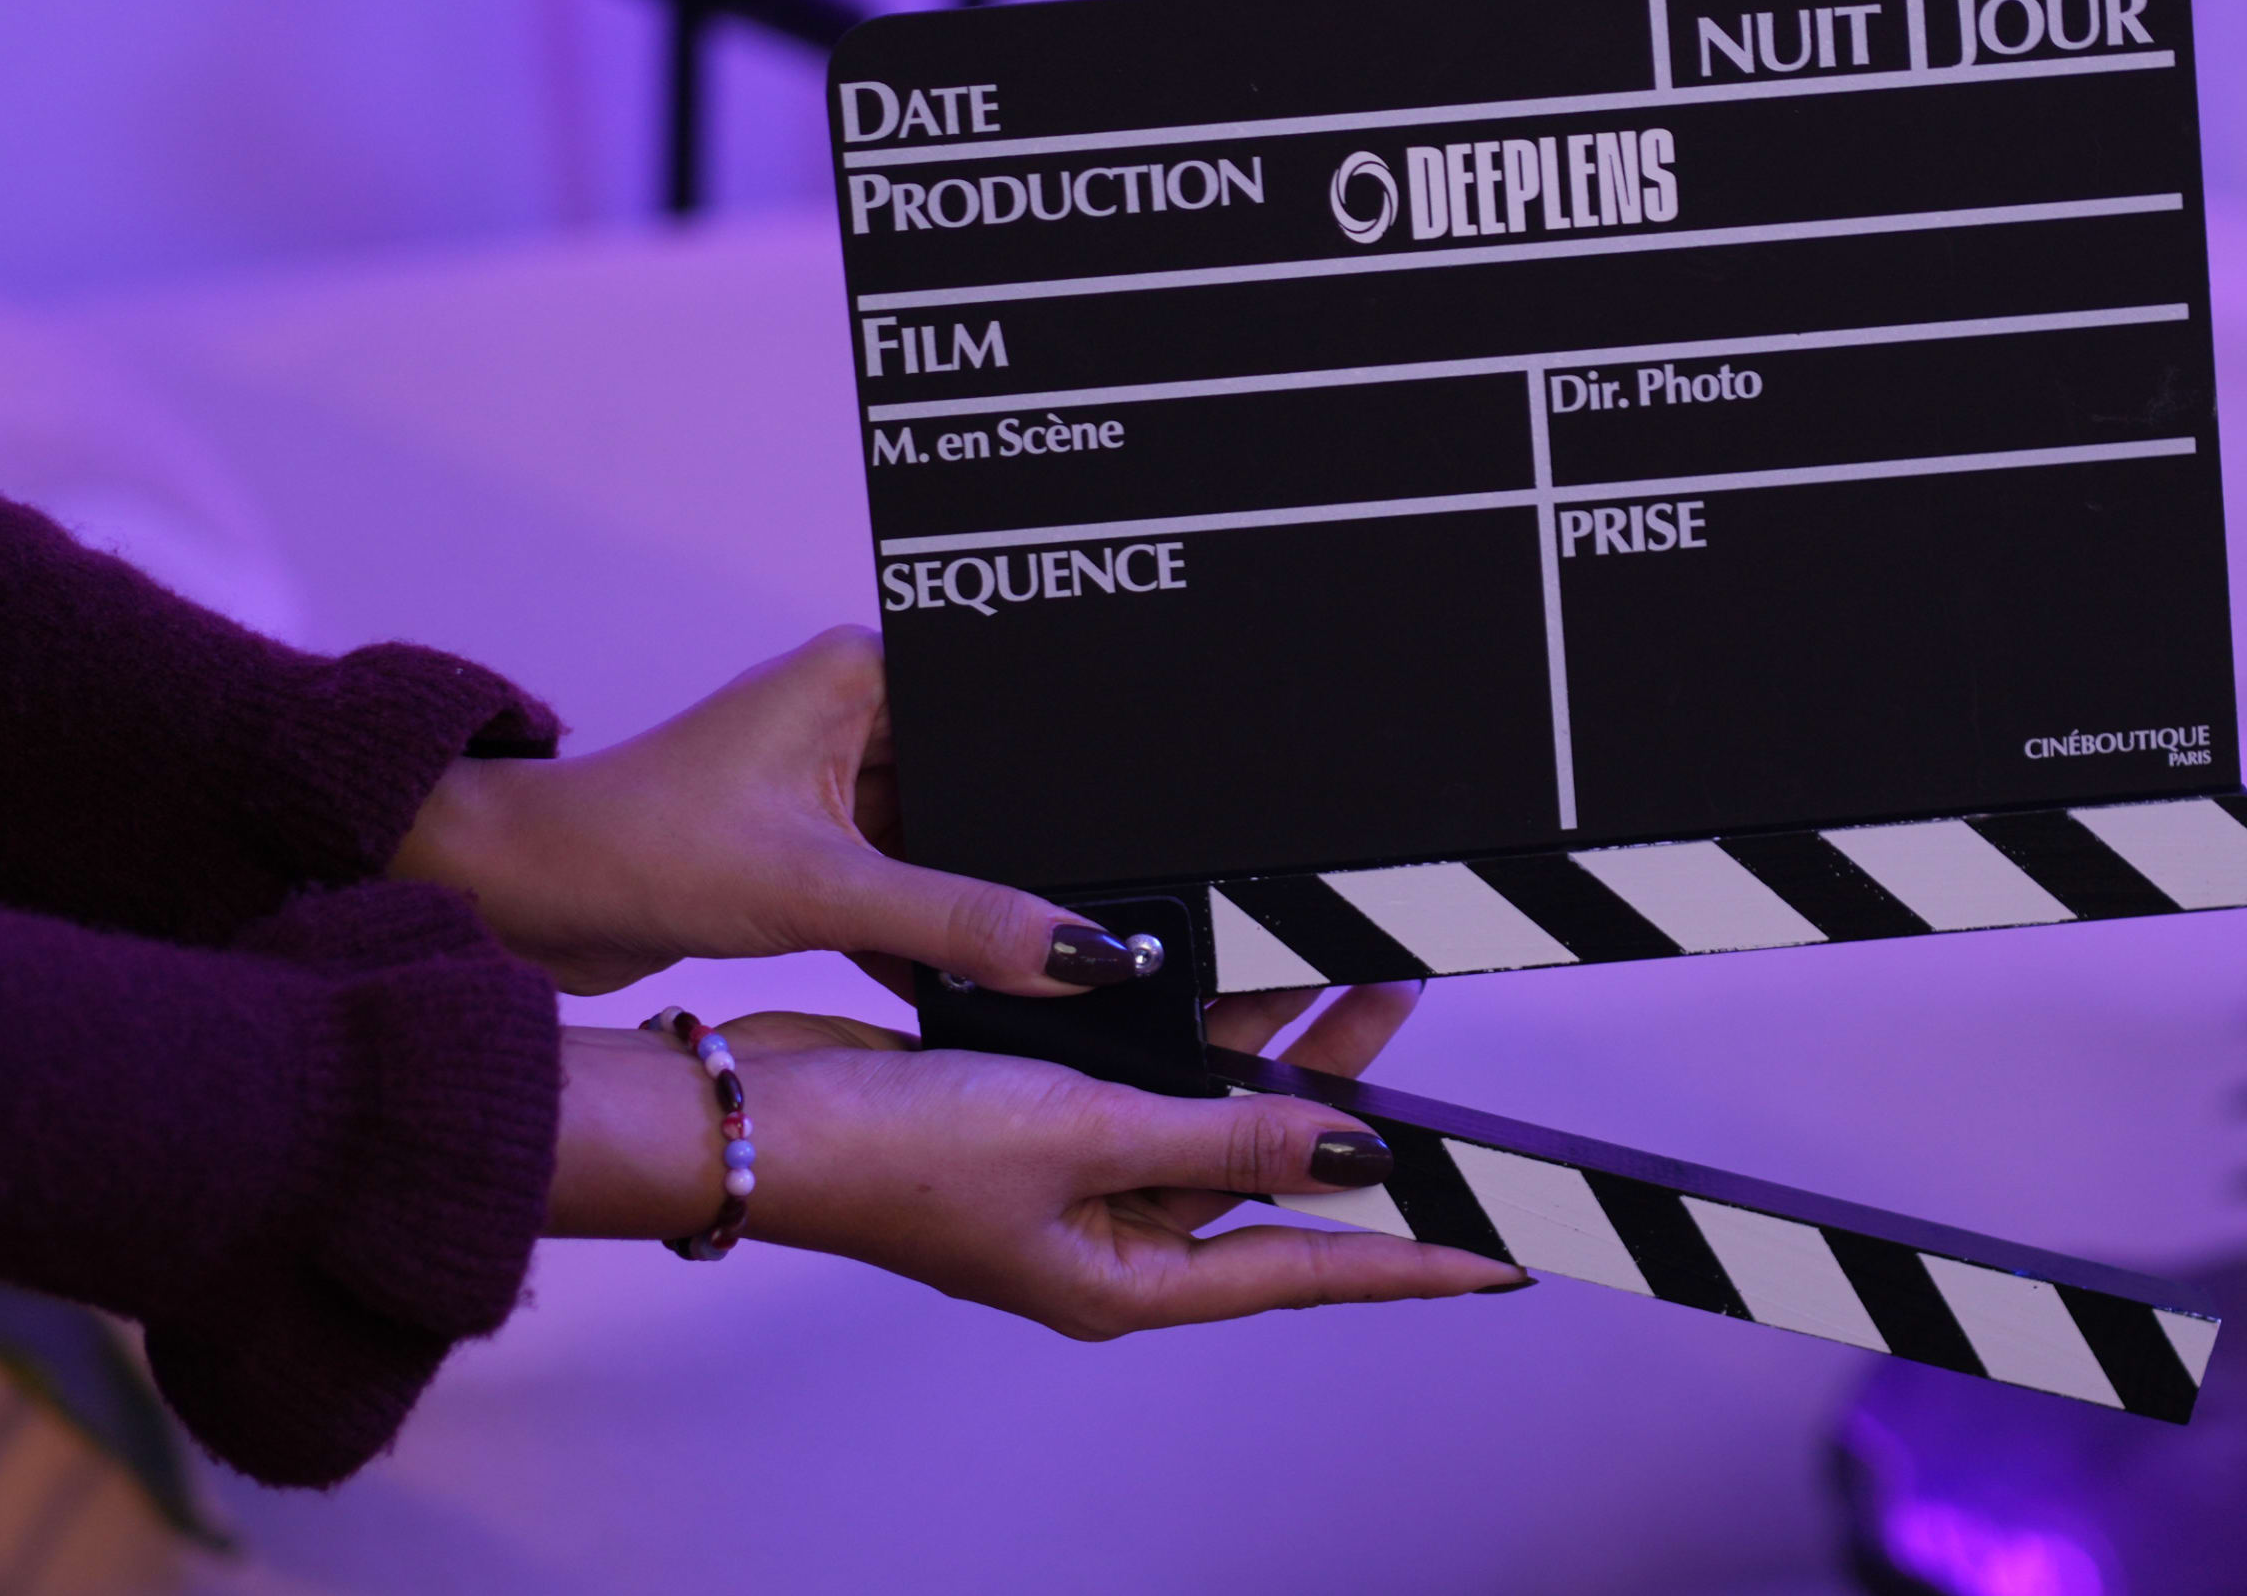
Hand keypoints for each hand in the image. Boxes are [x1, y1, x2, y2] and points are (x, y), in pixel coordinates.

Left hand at [393, 628, 1144, 997]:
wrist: (513, 899)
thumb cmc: (635, 849)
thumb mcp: (820, 890)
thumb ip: (959, 922)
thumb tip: (1079, 954)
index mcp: (864, 673)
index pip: (1006, 710)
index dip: (1073, 772)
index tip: (1136, 829)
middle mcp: (856, 712)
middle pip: (987, 783)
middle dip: (1028, 855)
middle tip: (1101, 917)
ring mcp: (834, 781)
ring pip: (948, 843)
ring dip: (975, 904)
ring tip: (1044, 960)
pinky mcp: (813, 845)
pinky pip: (907, 885)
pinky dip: (929, 936)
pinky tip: (974, 988)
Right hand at [548, 986, 1521, 1332]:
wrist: (755, 1112)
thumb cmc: (892, 1152)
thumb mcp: (1085, 1136)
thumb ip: (1224, 1141)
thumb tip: (1347, 1156)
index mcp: (1124, 1277)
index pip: (1300, 1273)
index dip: (1403, 1262)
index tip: (1492, 1255)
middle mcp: (1107, 1235)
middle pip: (1263, 1178)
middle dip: (1339, 1103)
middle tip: (1405, 1018)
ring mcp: (1069, 1174)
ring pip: (1209, 1114)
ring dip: (1268, 1050)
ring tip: (1346, 971)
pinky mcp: (1035, 1112)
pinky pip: (1146, 1073)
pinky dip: (1191, 1028)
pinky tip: (1231, 970)